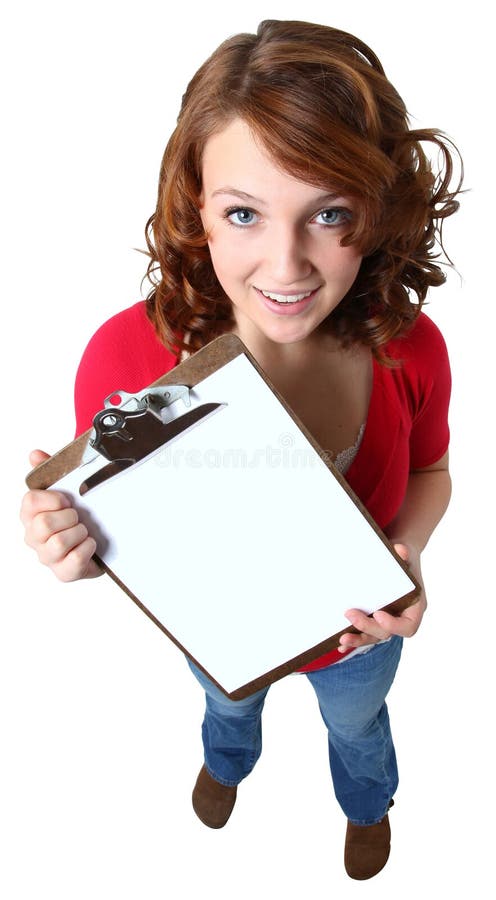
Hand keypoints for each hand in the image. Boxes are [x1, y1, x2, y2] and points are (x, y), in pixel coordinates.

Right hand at [21, 449, 101, 581]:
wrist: (103, 542)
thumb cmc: (79, 516)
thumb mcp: (68, 490)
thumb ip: (51, 470)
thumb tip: (34, 454)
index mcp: (30, 515)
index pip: (31, 500)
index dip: (54, 498)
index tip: (67, 500)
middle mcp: (33, 537)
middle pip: (44, 523)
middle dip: (69, 517)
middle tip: (78, 517)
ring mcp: (47, 557)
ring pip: (58, 542)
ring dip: (79, 533)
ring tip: (85, 531)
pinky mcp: (64, 573)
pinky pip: (75, 559)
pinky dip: (88, 548)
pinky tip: (91, 544)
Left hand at [338, 542, 426, 651]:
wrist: (398, 557)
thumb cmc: (403, 557)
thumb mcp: (406, 553)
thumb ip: (405, 554)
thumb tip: (401, 550)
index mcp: (414, 608)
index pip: (408, 626)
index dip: (394, 625)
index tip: (379, 614)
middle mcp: (401, 618)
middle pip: (386, 633)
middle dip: (368, 627)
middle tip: (350, 614)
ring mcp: (387, 621)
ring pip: (373, 637)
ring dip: (358, 639)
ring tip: (342, 639)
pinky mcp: (374, 620)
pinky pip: (364, 634)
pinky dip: (354, 640)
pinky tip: (340, 645)